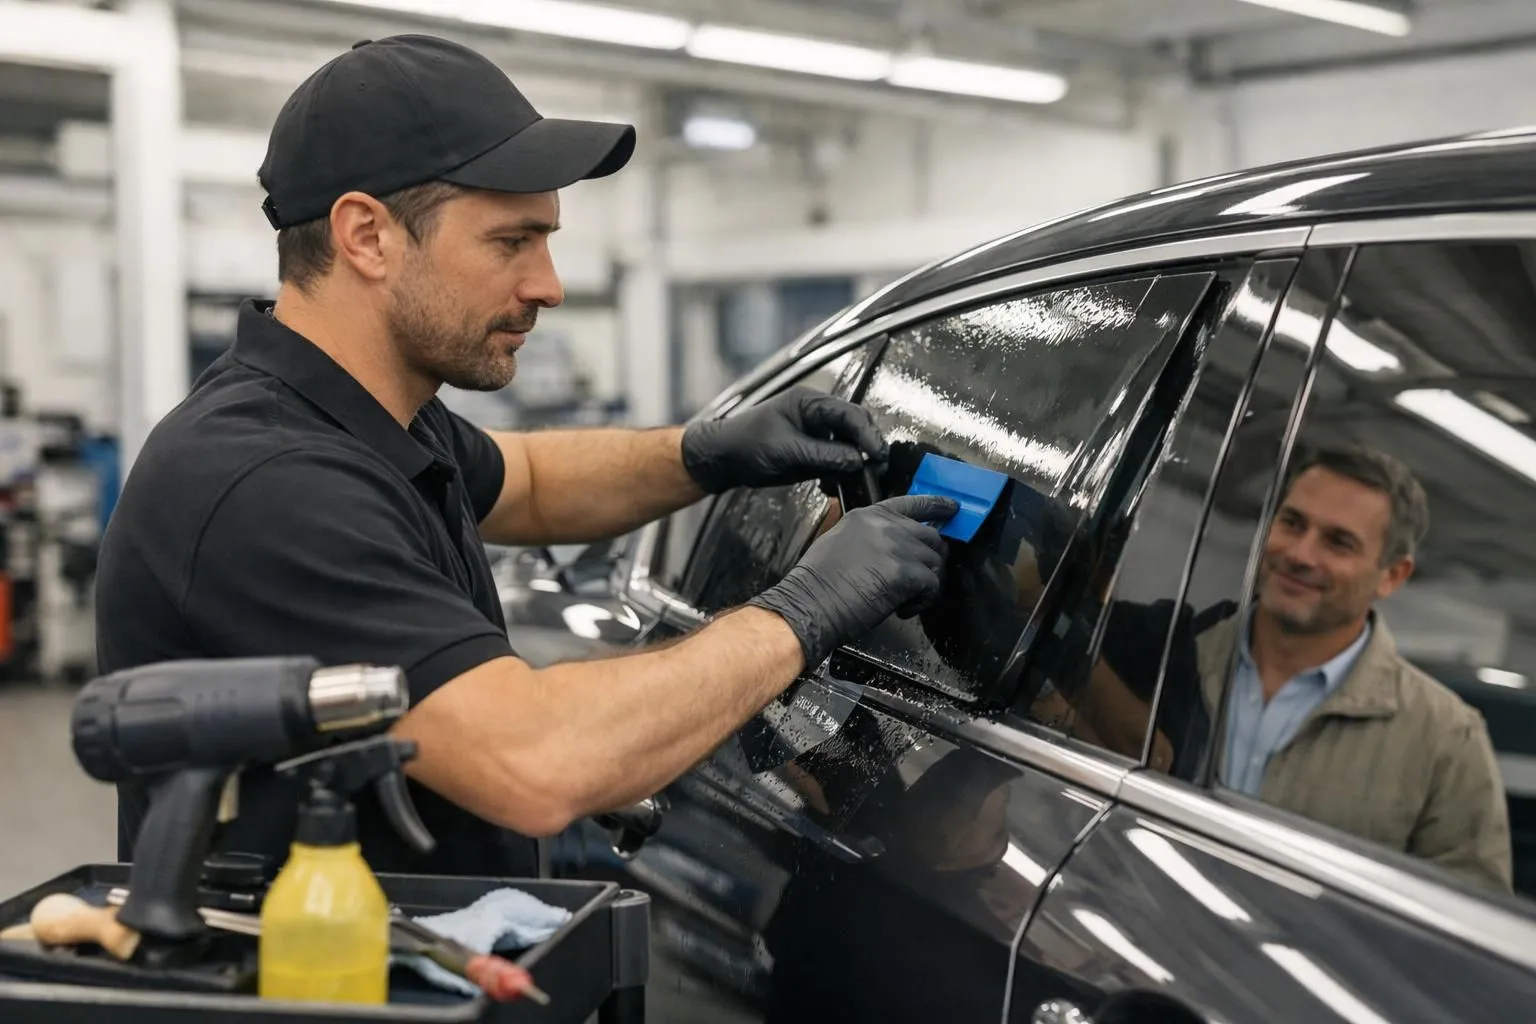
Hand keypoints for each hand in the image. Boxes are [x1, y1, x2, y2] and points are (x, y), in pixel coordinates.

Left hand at [681, 386, 887, 494]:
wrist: (723, 458)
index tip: (878, 454)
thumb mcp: (785, 449)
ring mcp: (817, 435)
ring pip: (850, 446)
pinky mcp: (813, 453)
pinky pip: (837, 461)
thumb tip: (857, 460)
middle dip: (868, 446)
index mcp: (810, 403)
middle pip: (856, 427)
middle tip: (877, 467)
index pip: (850, 414)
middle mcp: (818, 416)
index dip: (868, 434)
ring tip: (860, 479)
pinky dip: (841, 474)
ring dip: (856, 462)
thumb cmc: (745, 442)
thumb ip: (823, 455)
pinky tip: (837, 486)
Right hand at [748, 495, 957, 667]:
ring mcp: (898, 547)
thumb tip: (890, 550)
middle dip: (931, 559)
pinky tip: (903, 608)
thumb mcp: (839, 542)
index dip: (936, 505)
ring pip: (934, 563)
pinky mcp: (906, 573)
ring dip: (925, 584)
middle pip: (931, 536)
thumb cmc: (818, 583)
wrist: (810, 603)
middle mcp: (887, 526)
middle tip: (922, 578)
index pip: (912, 503)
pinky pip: (932, 586)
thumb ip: (870, 537)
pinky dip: (922, 601)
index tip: (952, 508)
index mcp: (868, 516)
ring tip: (904, 599)